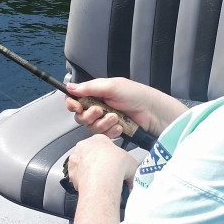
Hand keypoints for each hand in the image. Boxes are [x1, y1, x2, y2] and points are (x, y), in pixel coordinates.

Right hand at [65, 77, 185, 138]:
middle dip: (89, 115)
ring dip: (102, 124)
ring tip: (115, 118)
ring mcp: (104, 120)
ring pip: (91, 128)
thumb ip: (89, 88)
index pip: (75, 99)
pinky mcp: (111, 132)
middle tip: (100, 111)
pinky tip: (120, 127)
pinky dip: (110, 132)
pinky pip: (102, 136)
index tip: (76, 106)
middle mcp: (98, 107)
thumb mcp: (111, 86)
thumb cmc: (135, 95)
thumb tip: (70, 87)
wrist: (152, 112)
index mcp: (96, 93)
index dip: (72, 104)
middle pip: (80, 116)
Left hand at [66, 134, 137, 192]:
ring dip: (90, 173)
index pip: (104, 145)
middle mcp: (84, 145)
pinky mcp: (71, 172)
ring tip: (101, 183)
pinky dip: (85, 183)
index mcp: (99, 138)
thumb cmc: (115, 165)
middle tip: (107, 175)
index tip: (114, 165)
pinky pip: (78, 178)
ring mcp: (76, 158)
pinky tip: (94, 187)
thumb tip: (130, 177)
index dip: (110, 157)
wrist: (103, 177)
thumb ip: (129, 167)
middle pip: (91, 155)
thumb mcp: (131, 162)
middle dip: (98, 165)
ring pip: (83, 166)